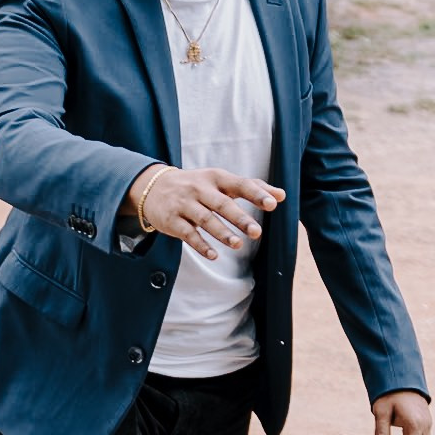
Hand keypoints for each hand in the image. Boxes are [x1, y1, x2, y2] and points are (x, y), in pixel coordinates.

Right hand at [131, 164, 282, 261]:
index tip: (273, 203)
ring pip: (205, 220)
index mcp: (216, 178)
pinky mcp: (172, 221)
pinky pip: (188, 234)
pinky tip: (214, 255)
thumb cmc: (197, 185)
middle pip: (222, 204)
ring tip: (238, 245)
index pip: (239, 184)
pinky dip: (200, 245)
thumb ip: (251, 187)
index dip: (256, 193)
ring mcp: (185, 205)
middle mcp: (200, 189)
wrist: (153, 187)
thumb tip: (281, 195)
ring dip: (222, 233)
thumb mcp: (221, 181)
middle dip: (239, 218)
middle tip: (257, 232)